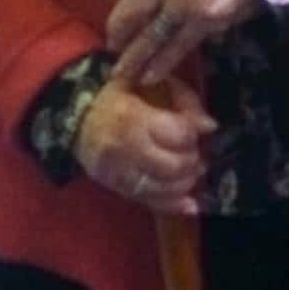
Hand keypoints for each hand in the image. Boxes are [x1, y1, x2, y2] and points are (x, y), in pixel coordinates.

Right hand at [74, 76, 214, 214]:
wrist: (78, 121)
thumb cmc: (121, 97)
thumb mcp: (150, 84)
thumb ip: (184, 100)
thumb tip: (210, 127)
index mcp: (132, 116)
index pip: (177, 134)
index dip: (192, 134)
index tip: (193, 131)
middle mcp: (124, 149)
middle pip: (173, 166)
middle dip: (192, 161)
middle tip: (194, 154)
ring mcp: (118, 173)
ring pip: (163, 189)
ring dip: (186, 183)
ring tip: (191, 171)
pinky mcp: (116, 189)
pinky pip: (149, 202)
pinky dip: (174, 205)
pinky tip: (190, 203)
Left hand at [99, 0, 253, 87]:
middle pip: (128, 10)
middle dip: (116, 32)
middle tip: (114, 42)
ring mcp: (186, 0)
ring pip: (148, 37)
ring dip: (132, 58)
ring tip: (122, 71)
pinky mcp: (204, 21)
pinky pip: (174, 49)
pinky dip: (159, 65)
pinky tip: (149, 76)